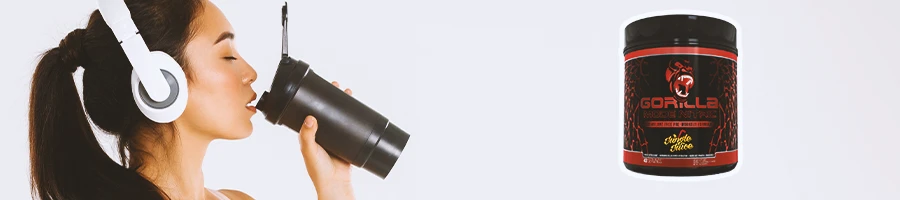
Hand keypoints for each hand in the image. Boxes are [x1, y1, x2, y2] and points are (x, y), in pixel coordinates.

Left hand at [298, 81, 354, 199]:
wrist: (335, 183)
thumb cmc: (318, 169)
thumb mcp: (309, 150)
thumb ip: (308, 135)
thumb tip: (310, 117)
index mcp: (309, 133)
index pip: (311, 111)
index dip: (315, 99)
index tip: (321, 87)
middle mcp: (321, 133)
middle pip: (327, 110)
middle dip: (332, 97)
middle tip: (336, 85)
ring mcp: (334, 136)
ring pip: (339, 116)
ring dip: (344, 104)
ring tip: (348, 93)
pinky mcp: (345, 141)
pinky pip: (350, 126)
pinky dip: (353, 117)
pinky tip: (358, 110)